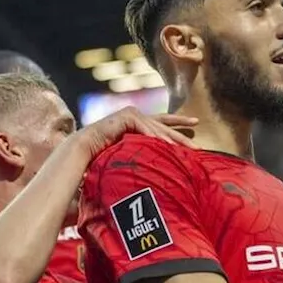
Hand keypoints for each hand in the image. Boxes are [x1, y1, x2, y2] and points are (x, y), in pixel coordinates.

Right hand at [76, 108, 197, 155]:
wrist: (85, 150)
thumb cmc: (103, 156)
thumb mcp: (130, 155)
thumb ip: (143, 155)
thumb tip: (160, 168)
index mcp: (139, 125)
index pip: (163, 122)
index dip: (180, 123)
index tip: (196, 123)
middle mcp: (137, 117)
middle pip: (165, 125)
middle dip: (182, 134)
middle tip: (198, 145)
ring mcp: (132, 114)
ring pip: (157, 127)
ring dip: (172, 140)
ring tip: (186, 150)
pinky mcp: (126, 116)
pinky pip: (145, 127)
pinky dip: (154, 137)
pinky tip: (165, 146)